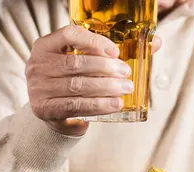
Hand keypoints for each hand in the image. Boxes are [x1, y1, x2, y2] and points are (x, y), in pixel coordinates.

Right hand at [25, 25, 161, 135]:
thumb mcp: (90, 65)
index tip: (115, 51)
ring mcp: (38, 87)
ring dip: (105, 87)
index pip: (69, 34)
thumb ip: (117, 54)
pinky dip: (99, 105)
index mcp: (47, 45)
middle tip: (127, 73)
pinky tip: (116, 104)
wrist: (59, 115)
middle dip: (105, 68)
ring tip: (126, 88)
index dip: (94, 41)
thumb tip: (156, 43)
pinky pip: (75, 105)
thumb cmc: (77, 83)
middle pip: (75, 63)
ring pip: (77, 86)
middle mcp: (37, 64)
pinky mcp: (44, 108)